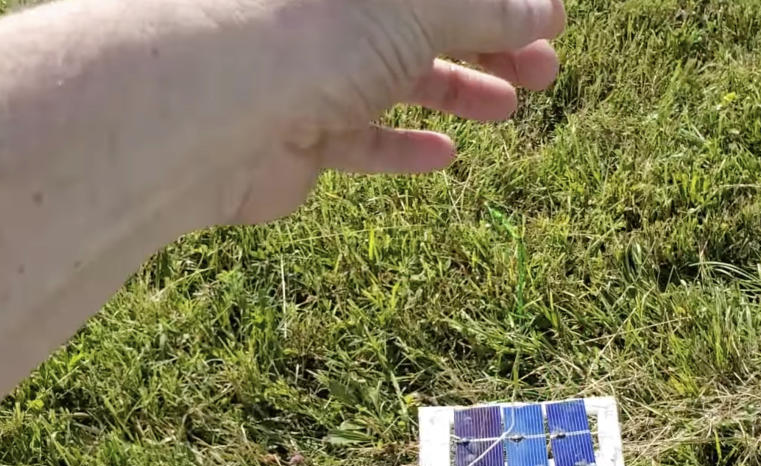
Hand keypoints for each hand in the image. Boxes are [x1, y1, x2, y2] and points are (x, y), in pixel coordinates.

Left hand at [174, 0, 564, 224]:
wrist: (210, 116)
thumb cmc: (311, 33)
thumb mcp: (419, 8)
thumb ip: (484, 9)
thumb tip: (542, 12)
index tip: (550, 21)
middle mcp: (327, 14)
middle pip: (421, 23)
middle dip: (489, 42)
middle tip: (544, 70)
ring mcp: (308, 73)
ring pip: (395, 79)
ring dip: (457, 90)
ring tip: (508, 107)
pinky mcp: (298, 134)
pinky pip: (359, 139)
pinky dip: (402, 147)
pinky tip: (444, 155)